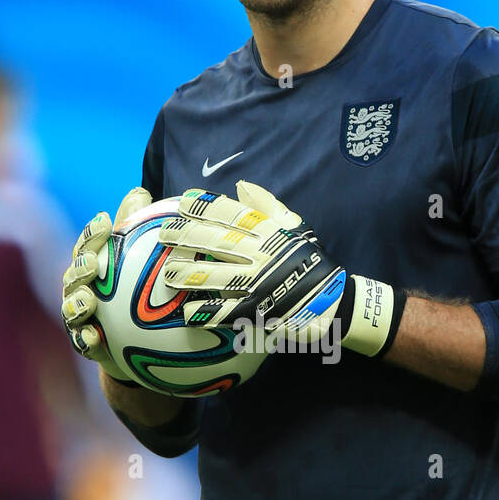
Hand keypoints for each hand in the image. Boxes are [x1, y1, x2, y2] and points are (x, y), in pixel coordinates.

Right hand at [61, 185, 152, 376]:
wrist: (137, 346)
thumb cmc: (135, 295)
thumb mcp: (138, 262)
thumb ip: (135, 230)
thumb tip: (140, 191)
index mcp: (91, 267)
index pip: (87, 246)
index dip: (92, 234)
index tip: (106, 222)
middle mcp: (79, 290)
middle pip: (73, 276)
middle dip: (79, 268)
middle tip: (93, 263)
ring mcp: (79, 319)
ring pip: (71, 308)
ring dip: (77, 303)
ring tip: (89, 301)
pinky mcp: (86, 345)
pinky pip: (82, 342)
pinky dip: (87, 339)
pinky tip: (95, 337)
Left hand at [157, 180, 402, 356]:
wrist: (334, 302)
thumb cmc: (309, 261)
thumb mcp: (295, 227)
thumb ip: (268, 206)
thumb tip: (241, 185)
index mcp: (270, 233)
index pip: (234, 214)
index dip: (206, 206)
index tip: (182, 201)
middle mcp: (263, 255)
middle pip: (219, 242)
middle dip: (188, 236)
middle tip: (164, 234)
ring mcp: (261, 284)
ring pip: (219, 277)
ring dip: (190, 275)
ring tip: (167, 274)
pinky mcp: (261, 312)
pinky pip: (229, 312)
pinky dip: (208, 313)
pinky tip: (187, 314)